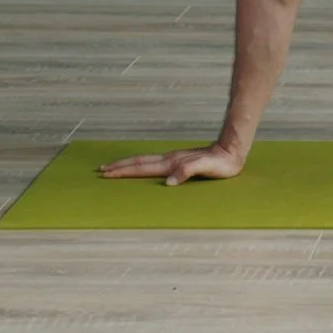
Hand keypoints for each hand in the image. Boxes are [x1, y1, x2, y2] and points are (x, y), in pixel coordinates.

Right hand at [98, 142, 245, 184]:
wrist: (231, 150)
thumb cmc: (222, 163)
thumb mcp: (208, 168)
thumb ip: (188, 172)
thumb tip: (168, 182)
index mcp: (172, 163)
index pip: (142, 168)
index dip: (124, 171)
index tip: (107, 173)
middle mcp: (170, 159)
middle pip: (139, 162)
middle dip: (119, 167)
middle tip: (101, 170)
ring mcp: (173, 158)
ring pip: (144, 161)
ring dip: (127, 164)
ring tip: (113, 167)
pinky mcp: (178, 160)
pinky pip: (153, 162)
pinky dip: (140, 165)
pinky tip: (140, 167)